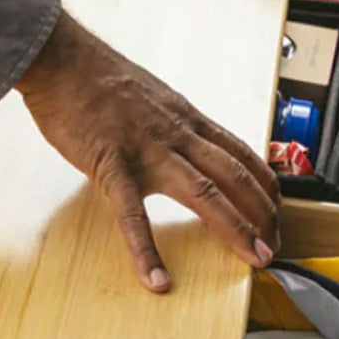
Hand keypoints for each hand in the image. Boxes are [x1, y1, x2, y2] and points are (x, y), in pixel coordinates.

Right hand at [15, 11, 280, 292]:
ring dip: (235, 227)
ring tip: (253, 257)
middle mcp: (176, 134)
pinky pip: (132, 214)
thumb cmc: (96, 77)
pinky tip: (156, 279)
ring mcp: (146, 151)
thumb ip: (170, 121)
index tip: (277, 211)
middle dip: (263, 213)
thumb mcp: (151, 94)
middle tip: (275, 246)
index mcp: (185, 118)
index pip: (240, 153)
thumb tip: (182, 141)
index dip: (265, 185)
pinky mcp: (111, 165)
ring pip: (205, 192)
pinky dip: (146, 250)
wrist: (61, 59)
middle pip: (234, 176)